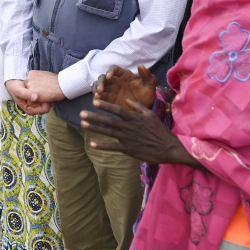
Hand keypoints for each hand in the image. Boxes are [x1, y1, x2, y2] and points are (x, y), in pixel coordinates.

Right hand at [5, 79, 51, 114]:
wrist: (13, 81)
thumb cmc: (14, 87)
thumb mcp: (18, 90)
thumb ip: (26, 94)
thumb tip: (35, 98)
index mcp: (29, 109)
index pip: (42, 110)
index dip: (47, 106)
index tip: (49, 100)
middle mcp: (33, 107)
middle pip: (45, 107)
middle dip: (49, 102)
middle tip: (53, 96)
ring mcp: (35, 103)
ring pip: (46, 103)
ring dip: (50, 98)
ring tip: (52, 92)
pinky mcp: (37, 98)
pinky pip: (45, 98)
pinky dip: (48, 94)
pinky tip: (49, 90)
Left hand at [24, 70, 65, 102]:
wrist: (62, 84)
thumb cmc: (56, 81)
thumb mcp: (44, 77)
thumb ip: (38, 80)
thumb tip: (36, 85)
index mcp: (31, 73)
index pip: (30, 85)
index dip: (37, 89)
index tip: (44, 88)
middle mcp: (28, 78)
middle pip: (28, 91)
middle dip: (36, 94)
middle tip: (45, 92)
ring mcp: (29, 85)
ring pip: (29, 97)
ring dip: (37, 99)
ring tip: (46, 94)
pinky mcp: (31, 92)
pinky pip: (31, 103)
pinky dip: (38, 103)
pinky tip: (45, 97)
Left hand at [80, 99, 201, 168]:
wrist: (168, 147)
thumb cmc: (159, 130)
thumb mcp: (150, 114)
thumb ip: (138, 106)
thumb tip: (127, 100)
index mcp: (134, 118)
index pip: (117, 109)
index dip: (105, 105)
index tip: (94, 101)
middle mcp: (129, 127)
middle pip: (109, 120)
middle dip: (94, 117)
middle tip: (81, 113)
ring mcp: (128, 138)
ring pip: (109, 132)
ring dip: (95, 128)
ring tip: (83, 124)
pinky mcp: (129, 149)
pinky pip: (113, 147)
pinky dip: (103, 146)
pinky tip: (92, 144)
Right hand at [94, 65, 156, 111]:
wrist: (145, 108)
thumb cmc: (147, 94)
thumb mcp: (149, 85)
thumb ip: (146, 76)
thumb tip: (141, 65)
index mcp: (124, 74)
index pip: (114, 69)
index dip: (110, 71)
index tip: (109, 76)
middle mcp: (115, 81)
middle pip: (103, 77)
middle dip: (101, 82)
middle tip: (101, 89)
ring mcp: (110, 90)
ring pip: (98, 86)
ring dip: (96, 89)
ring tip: (98, 96)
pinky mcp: (107, 99)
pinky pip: (99, 97)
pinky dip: (96, 98)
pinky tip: (97, 102)